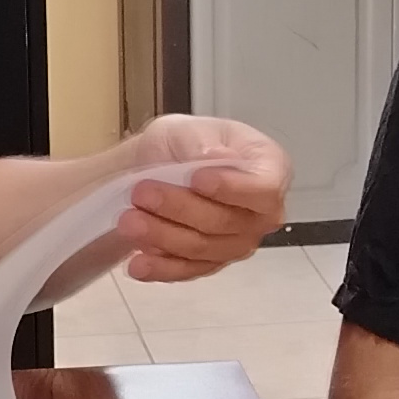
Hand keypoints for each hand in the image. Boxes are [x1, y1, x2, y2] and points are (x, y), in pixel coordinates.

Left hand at [113, 116, 289, 281]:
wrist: (160, 166)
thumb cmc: (186, 143)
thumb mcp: (189, 127)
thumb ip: (200, 141)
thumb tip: (213, 156)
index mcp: (270, 169)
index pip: (263, 188)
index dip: (232, 188)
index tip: (197, 179)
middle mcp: (262, 212)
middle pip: (225, 221)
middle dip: (180, 208)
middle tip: (141, 193)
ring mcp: (239, 242)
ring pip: (203, 248)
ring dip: (163, 236)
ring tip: (128, 221)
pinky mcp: (212, 263)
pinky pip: (190, 271)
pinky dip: (162, 268)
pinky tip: (138, 264)